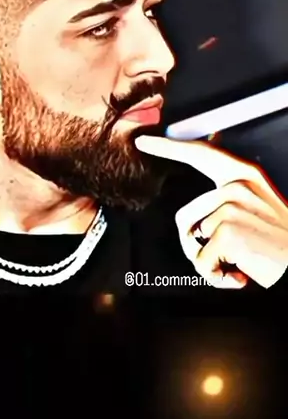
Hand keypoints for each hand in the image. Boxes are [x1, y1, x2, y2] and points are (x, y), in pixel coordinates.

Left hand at [135, 135, 287, 288]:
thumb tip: (201, 194)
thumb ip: (229, 192)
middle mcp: (238, 185)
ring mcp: (232, 207)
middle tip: (218, 257)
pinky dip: (217, 277)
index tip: (144, 141)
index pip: (200, 153)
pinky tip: (239, 274)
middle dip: (194, 244)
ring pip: (191, 240)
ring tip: (236, 263)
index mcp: (245, 174)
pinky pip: (201, 262)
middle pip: (185, 215)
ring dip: (209, 261)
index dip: (169, 147)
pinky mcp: (228, 233)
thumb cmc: (280, 241)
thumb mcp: (258, 204)